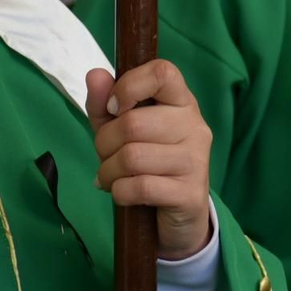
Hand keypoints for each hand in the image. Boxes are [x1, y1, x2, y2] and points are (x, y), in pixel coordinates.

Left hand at [86, 61, 214, 260]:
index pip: (163, 73)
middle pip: (133, 123)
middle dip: (105, 143)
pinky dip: (119, 193)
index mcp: (182, 102)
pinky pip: (140, 187)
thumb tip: (94, 74)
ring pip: (133, 157)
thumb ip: (105, 104)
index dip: (129, 86)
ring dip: (109, 172)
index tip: (114, 108)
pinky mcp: (190, 193)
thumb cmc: (147, 165)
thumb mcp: (120, 131)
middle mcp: (195, 126)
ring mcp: (196, 160)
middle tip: (107, 156)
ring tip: (111, 178)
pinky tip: (123, 194)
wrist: (178, 218)